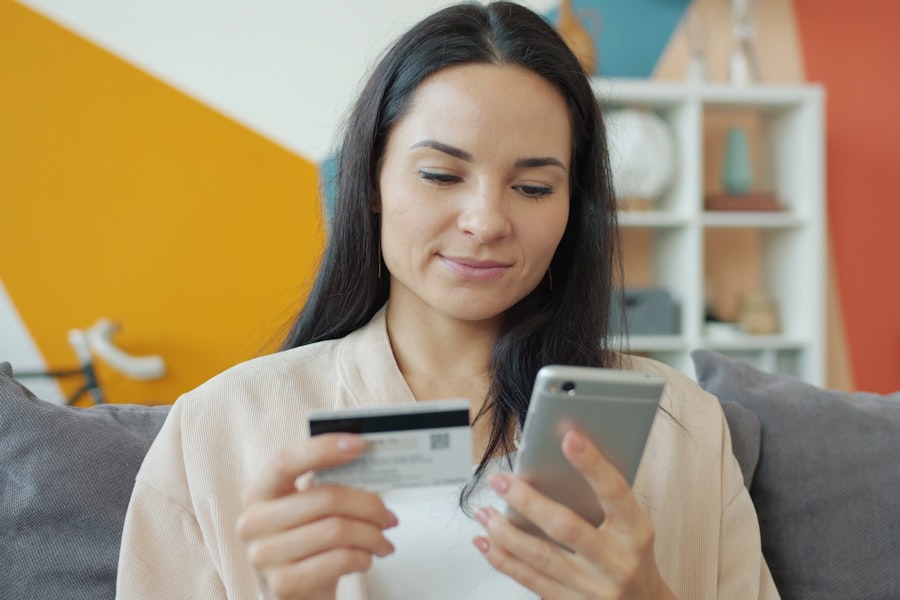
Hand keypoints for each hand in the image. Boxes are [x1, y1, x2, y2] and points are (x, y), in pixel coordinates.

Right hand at [237, 434, 396, 599]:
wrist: (295, 590)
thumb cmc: (305, 541)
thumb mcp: (306, 508)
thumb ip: (326, 482)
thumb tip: (366, 458)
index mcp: (259, 492)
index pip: (285, 460)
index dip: (323, 449)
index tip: (360, 444)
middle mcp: (254, 522)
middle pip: (326, 498)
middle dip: (369, 505)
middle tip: (388, 515)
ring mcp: (265, 555)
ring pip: (337, 530)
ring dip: (372, 535)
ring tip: (382, 539)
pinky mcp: (284, 583)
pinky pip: (340, 560)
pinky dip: (363, 557)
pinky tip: (366, 557)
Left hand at [472, 430, 675, 598]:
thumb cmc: (632, 557)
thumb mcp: (633, 527)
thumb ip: (604, 500)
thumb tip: (559, 461)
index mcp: (636, 534)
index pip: (615, 493)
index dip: (592, 465)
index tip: (569, 438)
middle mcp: (616, 563)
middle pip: (566, 527)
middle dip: (527, 501)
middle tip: (500, 480)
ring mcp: (594, 588)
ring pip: (540, 556)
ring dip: (505, 532)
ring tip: (484, 512)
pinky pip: (531, 580)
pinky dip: (503, 560)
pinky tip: (486, 543)